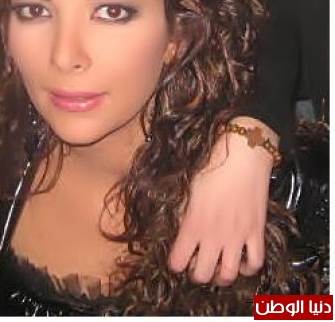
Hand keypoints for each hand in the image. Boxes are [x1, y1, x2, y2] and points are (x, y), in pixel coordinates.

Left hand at [168, 116, 276, 285]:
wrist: (243, 155)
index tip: (176, 259)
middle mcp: (214, 235)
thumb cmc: (211, 164)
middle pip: (202, 275)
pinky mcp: (257, 232)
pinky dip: (248, 267)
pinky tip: (241, 259)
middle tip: (196, 264)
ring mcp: (237, 236)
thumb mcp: (188, 186)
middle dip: (196, 274)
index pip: (177, 261)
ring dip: (221, 276)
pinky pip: (255, 262)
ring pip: (229, 275)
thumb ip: (182, 210)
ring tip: (217, 267)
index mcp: (192, 223)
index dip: (174, 264)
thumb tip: (178, 225)